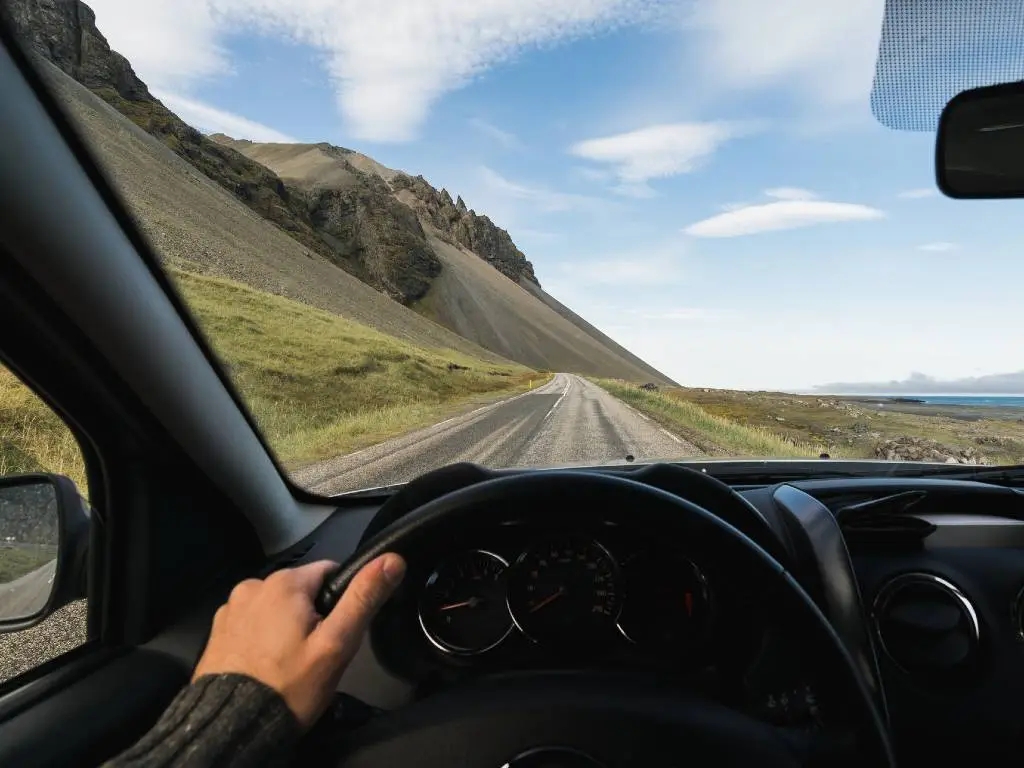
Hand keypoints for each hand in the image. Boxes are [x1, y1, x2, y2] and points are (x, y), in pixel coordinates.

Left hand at [192, 554, 405, 729]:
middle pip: (301, 591)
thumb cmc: (290, 683)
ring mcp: (230, 608)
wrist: (233, 726)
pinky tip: (264, 665)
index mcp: (284, 582)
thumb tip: (392, 559)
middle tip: (315, 655)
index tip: (337, 634)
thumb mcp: (336, 644)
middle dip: (312, 616)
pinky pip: (252, 623)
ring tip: (288, 664)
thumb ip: (363, 599)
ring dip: (284, 626)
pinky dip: (261, 638)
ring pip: (275, 607)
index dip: (341, 602)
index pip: (330, 572)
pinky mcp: (216, 630)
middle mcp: (252, 585)